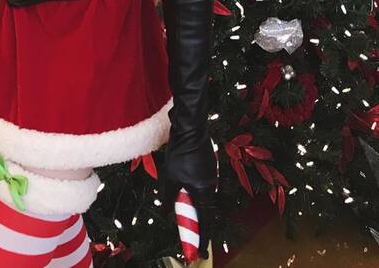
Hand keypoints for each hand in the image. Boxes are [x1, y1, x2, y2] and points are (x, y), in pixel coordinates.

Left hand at [162, 139, 217, 260]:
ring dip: (188, 196)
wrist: (190, 126)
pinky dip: (190, 183)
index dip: (202, 237)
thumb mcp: (170, 177)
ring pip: (198, 191)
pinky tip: (180, 173)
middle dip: (192, 216)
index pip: (204, 220)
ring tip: (177, 188)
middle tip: (183, 223)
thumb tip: (168, 210)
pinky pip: (198, 179)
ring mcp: (209, 172)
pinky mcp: (206, 163)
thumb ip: (170, 196)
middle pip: (201, 206)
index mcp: (204, 190)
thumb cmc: (180, 152)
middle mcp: (210, 183)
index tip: (200, 253)